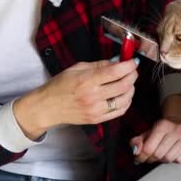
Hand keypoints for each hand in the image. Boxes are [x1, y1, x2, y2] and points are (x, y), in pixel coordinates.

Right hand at [14, 58, 138, 138]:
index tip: (133, 62)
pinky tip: (124, 95)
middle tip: (132, 71)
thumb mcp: (77, 68)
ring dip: (131, 89)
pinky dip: (126, 102)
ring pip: (125, 99)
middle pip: (123, 85)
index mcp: (86, 80)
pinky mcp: (97, 119)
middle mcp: (92, 96)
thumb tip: (118, 61)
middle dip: (133, 75)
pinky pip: (120, 111)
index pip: (115, 72)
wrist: (47, 107)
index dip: (129, 65)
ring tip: (128, 82)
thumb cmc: (60, 86)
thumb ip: (99, 65)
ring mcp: (96, 110)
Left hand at [130, 118, 180, 163]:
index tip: (140, 158)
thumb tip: (135, 151)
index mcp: (163, 125)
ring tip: (163, 153)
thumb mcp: (147, 132)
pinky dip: (175, 159)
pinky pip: (180, 160)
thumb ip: (137, 141)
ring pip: (169, 159)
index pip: (149, 149)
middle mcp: (176, 130)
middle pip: (159, 155)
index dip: (142, 156)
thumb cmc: (162, 130)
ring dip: (164, 159)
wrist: (180, 122)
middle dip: (152, 158)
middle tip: (151, 156)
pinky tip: (173, 152)